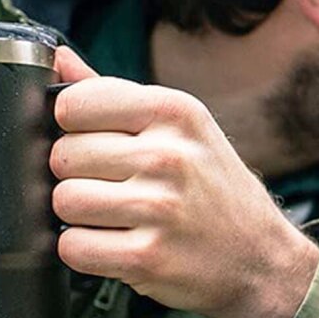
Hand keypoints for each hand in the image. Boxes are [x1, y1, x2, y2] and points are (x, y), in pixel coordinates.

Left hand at [49, 47, 318, 317]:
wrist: (261, 258)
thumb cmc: (215, 190)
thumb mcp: (182, 130)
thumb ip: (114, 94)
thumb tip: (57, 59)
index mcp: (175, 112)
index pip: (73, 104)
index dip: (73, 128)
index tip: (98, 143)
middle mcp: (169, 155)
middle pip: (63, 156)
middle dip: (78, 175)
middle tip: (114, 187)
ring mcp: (159, 208)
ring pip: (64, 201)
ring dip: (81, 216)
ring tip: (116, 216)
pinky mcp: (146, 257)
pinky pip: (73, 247)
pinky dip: (85, 251)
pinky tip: (116, 244)